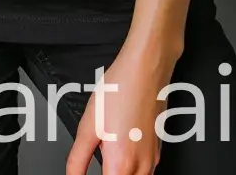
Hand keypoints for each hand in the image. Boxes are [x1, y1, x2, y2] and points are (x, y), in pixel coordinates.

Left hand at [64, 43, 175, 174]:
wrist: (146, 70)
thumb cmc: (119, 91)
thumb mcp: (88, 126)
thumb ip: (78, 159)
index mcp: (121, 164)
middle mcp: (142, 167)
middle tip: (99, 160)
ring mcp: (153, 160)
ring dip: (120, 174)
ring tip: (107, 156)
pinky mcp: (158, 151)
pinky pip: (145, 172)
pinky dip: (131, 170)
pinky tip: (120, 153)